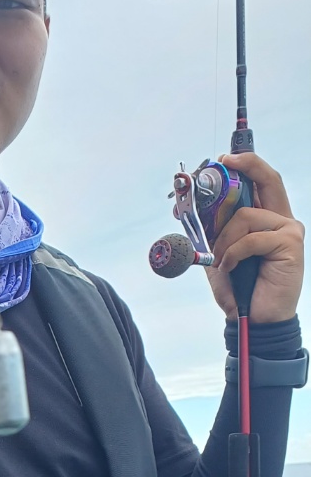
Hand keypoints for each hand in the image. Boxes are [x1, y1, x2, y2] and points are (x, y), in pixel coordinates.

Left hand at [205, 153, 303, 322]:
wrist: (252, 319)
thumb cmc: (238, 286)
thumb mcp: (218, 252)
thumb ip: (211, 229)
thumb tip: (186, 206)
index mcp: (267, 219)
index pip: (263, 182)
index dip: (247, 164)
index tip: (224, 158)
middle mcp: (283, 220)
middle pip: (268, 180)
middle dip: (246, 166)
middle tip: (224, 161)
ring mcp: (289, 231)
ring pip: (247, 215)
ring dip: (224, 238)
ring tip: (221, 261)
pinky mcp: (291, 245)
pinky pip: (251, 238)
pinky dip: (233, 252)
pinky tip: (231, 267)